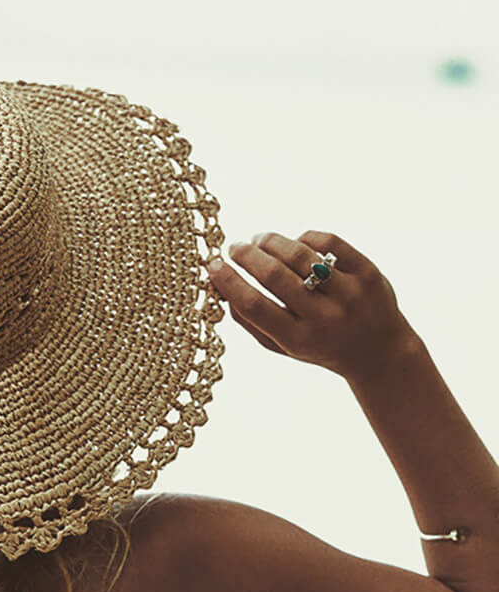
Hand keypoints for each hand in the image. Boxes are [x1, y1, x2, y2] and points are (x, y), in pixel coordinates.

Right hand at [204, 229, 419, 381]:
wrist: (379, 352)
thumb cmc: (319, 346)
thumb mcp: (282, 346)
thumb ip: (249, 321)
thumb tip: (218, 285)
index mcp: (298, 339)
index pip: (254, 305)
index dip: (228, 281)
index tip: (212, 265)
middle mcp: (325, 317)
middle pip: (274, 275)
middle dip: (247, 255)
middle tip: (234, 247)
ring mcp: (349, 294)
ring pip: (300, 254)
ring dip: (271, 242)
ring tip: (259, 240)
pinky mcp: (368, 273)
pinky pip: (329, 242)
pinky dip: (304, 238)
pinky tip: (295, 244)